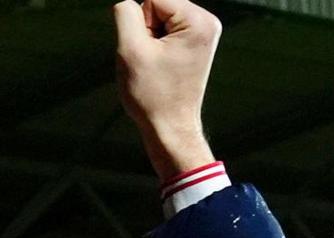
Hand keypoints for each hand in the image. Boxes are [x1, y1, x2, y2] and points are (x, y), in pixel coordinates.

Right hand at [112, 0, 222, 180]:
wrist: (170, 128)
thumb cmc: (152, 94)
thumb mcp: (130, 50)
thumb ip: (125, 14)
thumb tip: (128, 3)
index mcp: (198, 21)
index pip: (152, 0)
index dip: (140, 27)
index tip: (149, 55)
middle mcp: (207, 22)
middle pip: (158, 7)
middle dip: (147, 33)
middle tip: (153, 63)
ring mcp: (204, 33)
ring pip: (160, 20)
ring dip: (151, 42)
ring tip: (158, 67)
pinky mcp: (197, 43)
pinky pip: (166, 32)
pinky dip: (157, 48)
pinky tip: (162, 68)